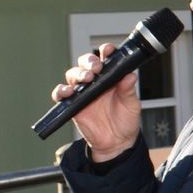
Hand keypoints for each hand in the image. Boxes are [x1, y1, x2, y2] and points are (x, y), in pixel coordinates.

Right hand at [49, 43, 141, 159]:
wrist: (117, 142)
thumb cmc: (126, 121)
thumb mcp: (132, 105)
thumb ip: (129, 90)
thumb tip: (130, 76)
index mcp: (111, 77)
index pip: (106, 58)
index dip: (106, 51)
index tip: (108, 50)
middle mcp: (95, 81)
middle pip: (86, 63)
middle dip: (89, 61)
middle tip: (96, 68)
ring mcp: (83, 92)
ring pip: (73, 75)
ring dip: (77, 74)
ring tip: (86, 79)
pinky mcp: (73, 105)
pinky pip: (61, 94)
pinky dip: (61, 91)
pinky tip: (68, 92)